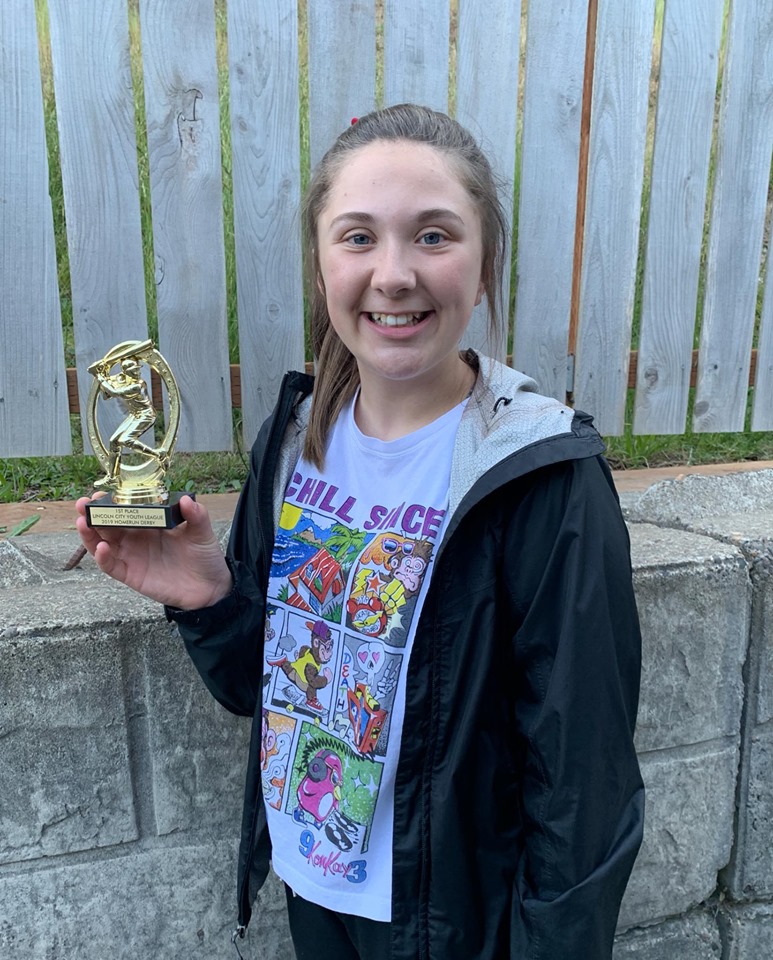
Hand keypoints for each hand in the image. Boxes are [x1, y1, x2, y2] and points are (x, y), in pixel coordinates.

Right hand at [75, 495, 232, 609]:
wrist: (210, 587)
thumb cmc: (204, 556)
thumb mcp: (202, 532)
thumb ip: (196, 516)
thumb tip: (186, 499)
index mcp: (150, 524)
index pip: (126, 510)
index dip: (111, 502)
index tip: (102, 493)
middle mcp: (136, 538)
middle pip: (107, 525)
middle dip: (93, 514)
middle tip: (83, 504)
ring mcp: (132, 557)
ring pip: (102, 544)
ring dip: (90, 534)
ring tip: (83, 522)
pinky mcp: (132, 575)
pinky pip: (111, 566)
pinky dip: (103, 558)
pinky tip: (102, 547)